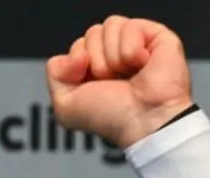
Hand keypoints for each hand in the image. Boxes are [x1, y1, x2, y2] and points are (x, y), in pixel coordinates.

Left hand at [46, 16, 192, 149]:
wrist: (142, 120)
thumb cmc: (112, 118)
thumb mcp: (66, 106)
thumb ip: (54, 75)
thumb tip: (75, 53)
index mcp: (93, 70)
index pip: (76, 46)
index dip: (77, 64)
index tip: (91, 85)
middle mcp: (113, 56)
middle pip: (90, 34)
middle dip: (96, 61)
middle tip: (112, 81)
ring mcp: (134, 44)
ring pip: (109, 26)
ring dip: (113, 57)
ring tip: (127, 74)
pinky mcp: (154, 36)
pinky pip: (129, 26)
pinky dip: (130, 49)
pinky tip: (141, 64)